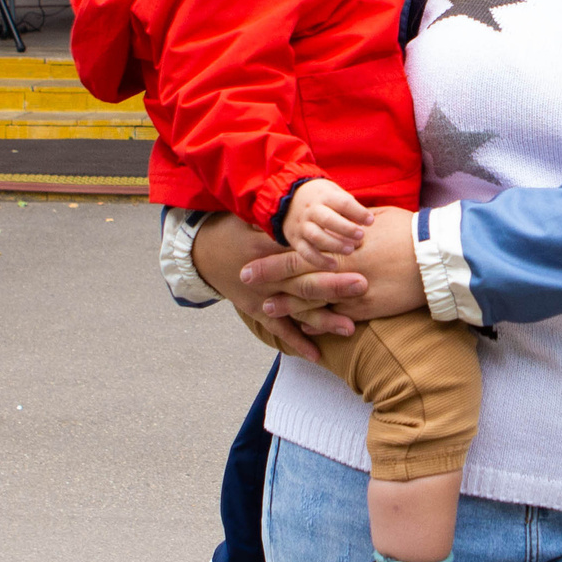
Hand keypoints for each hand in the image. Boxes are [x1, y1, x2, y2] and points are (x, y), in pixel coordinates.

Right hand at [191, 214, 364, 362]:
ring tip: (349, 328)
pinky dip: (297, 343)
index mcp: (268, 247)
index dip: (326, 251)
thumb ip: (279, 217)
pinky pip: (279, 329)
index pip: (301, 250)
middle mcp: (267, 275)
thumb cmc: (233, 229)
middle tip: (361, 285)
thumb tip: (310, 206)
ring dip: (322, 320)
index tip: (352, 250)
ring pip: (297, 309)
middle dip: (333, 285)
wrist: (200, 253)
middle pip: (304, 281)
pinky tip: (318, 355)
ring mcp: (262, 296)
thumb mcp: (252, 216)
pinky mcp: (256, 310)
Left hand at [240, 207, 428, 325]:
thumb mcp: (375, 219)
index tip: (251, 259)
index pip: (297, 253)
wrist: (435, 256)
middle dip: (269, 280)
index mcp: (339, 246)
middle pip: (296, 278)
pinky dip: (318, 323)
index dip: (272, 258)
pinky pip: (336, 319)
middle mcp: (339, 269)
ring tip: (267, 308)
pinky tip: (304, 326)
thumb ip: (352, 224)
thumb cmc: (408, 230)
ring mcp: (352, 292)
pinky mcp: (367, 309)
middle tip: (244, 281)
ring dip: (287, 305)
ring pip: (312, 302)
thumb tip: (341, 221)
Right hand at [281, 178, 370, 259]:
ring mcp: (302, 225)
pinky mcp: (295, 240)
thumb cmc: (321, 198)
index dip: (358, 212)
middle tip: (361, 236)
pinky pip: (305, 252)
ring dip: (334, 244)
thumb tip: (367, 221)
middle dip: (346, 229)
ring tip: (350, 250)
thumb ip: (349, 205)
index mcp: (324, 196)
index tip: (371, 221)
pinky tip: (334, 265)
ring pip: (316, 236)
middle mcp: (311, 211)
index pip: (342, 203)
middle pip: (328, 219)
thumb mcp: (333, 193)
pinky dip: (319, 260)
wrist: (288, 199)